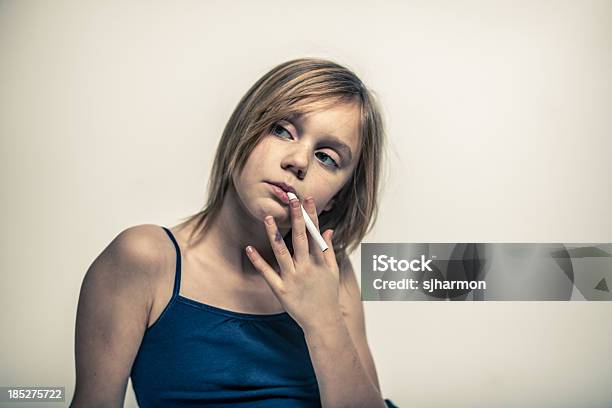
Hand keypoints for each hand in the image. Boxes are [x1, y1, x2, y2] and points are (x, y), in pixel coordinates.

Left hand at [245, 196, 341, 333]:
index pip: (314, 233)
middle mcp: (306, 268)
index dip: (310, 215)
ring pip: (281, 252)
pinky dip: (258, 261)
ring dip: (274, 234)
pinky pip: (267, 273)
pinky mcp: (281, 290)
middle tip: (291, 199)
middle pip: (299, 238)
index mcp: (319, 262)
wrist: (323, 322)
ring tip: (268, 217)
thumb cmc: (328, 295)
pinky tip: (249, 249)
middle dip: (296, 218)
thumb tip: (327, 229)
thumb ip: (328, 249)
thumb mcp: (332, 271)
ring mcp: (292, 278)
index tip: (306, 199)